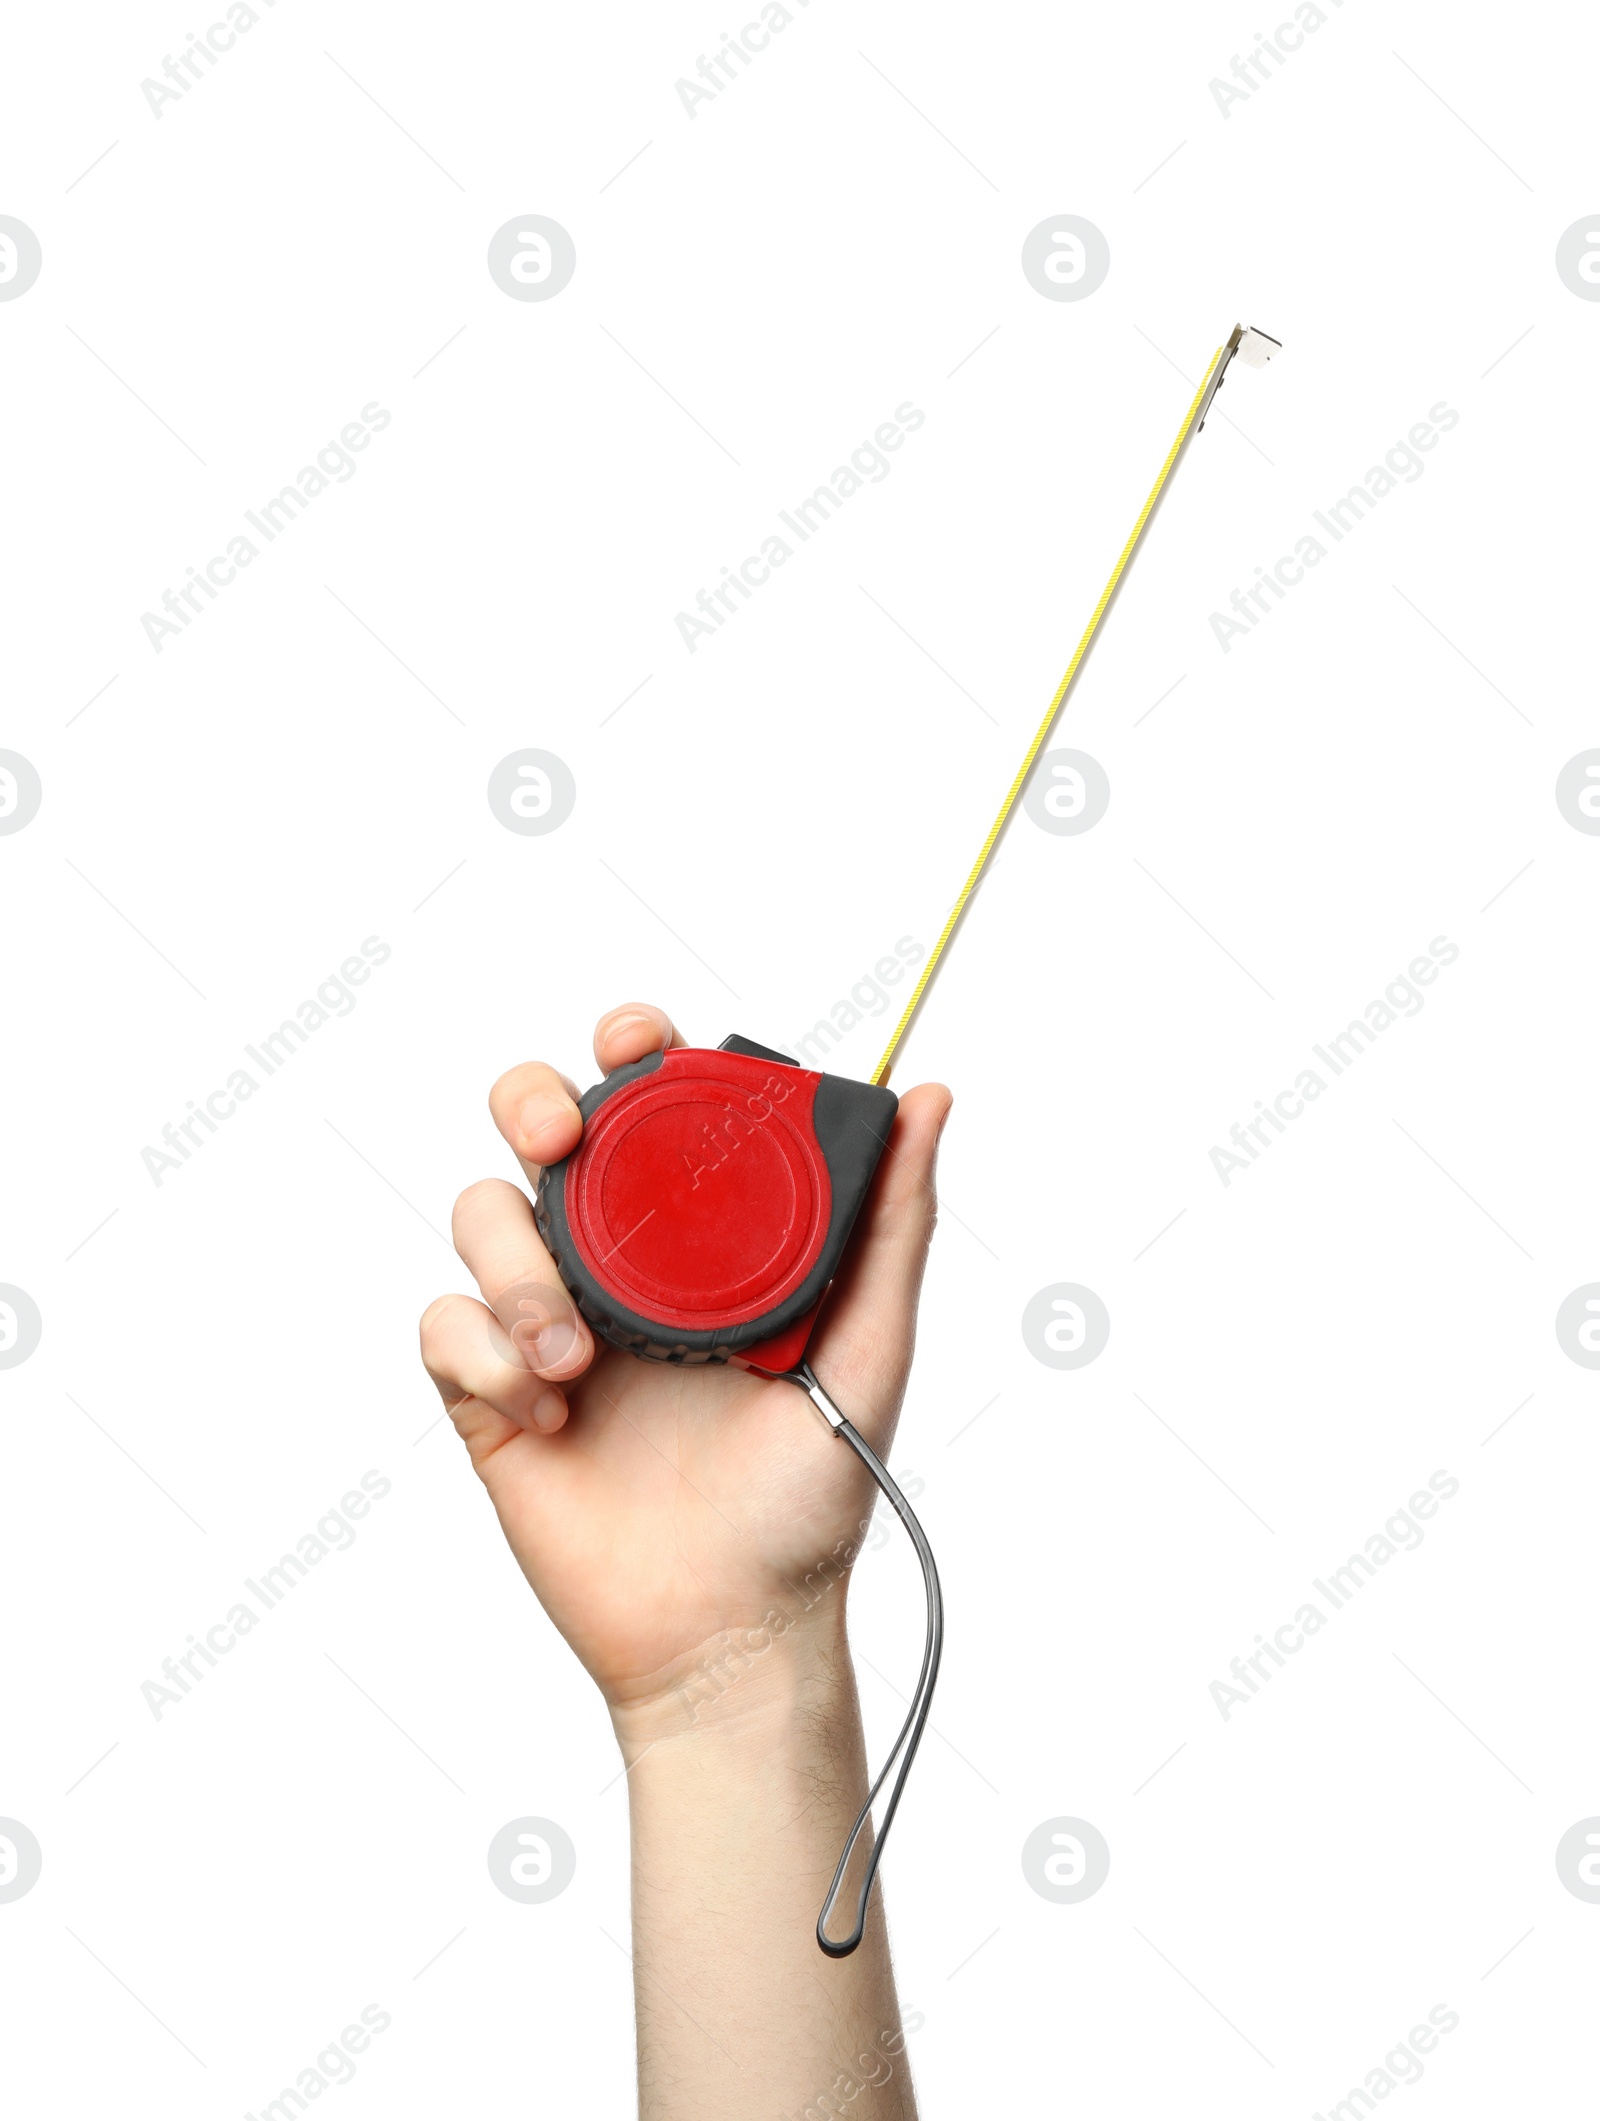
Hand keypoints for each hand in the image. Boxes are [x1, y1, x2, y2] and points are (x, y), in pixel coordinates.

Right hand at [419, 1002, 950, 1725]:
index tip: (639, 1045)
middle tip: (561, 1141)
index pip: (648, 1098)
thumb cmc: (807, 1498)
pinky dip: (487, 1355)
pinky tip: (550, 1416)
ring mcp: (546, 1320)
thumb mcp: (867, 1352)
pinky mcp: (488, 1391)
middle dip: (531, 1101)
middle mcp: (616, 1258)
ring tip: (576, 1361)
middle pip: (537, 1122)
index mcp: (699, 1231)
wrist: (732, 1629)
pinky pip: (444, 1324)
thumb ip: (891, 1225)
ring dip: (518, 1270)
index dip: (630, 1045)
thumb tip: (930, 1096)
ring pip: (478, 1213)